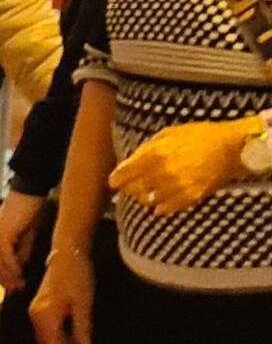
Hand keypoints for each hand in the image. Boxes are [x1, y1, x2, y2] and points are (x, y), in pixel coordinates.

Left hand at [0, 190, 46, 292]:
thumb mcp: (28, 233)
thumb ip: (22, 249)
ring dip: (7, 276)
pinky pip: (5, 255)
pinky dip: (11, 267)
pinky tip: (19, 275)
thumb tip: (21, 266)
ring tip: (18, 287)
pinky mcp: (2, 233)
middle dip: (3, 279)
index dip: (1, 274)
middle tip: (13, 292)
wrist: (30, 189)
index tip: (10, 287)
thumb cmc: (31, 208)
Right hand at [29, 250, 93, 343]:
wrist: (66, 255)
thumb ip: (81, 329)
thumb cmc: (77, 277)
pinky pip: (47, 331)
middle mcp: (36, 316)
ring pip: (46, 340)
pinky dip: (57, 341)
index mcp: (46, 317)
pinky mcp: (40, 308)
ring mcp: (36, 312)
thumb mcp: (83, 305)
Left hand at [105, 118, 255, 216]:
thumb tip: (130, 162)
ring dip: (145, 197)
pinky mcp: (189, 198)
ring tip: (150, 190)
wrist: (230, 148)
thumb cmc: (200, 136)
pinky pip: (165, 209)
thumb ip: (146, 148)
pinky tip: (162, 199)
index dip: (116, 179)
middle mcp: (162, 173)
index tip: (114, 181)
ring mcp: (176, 187)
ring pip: (147, 201)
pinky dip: (160, 206)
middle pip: (133, 190)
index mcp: (154, 155)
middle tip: (132, 185)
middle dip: (130, 188)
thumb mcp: (168, 134)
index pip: (123, 175)